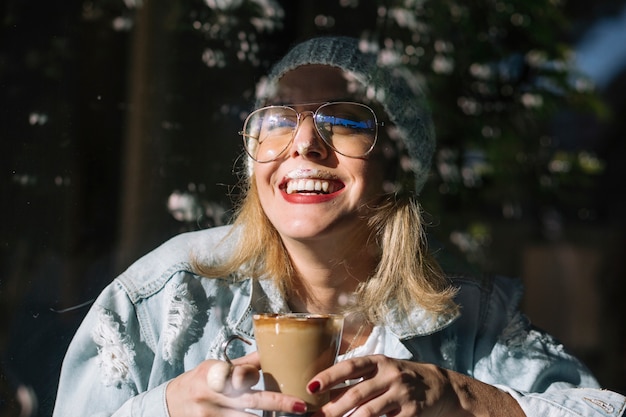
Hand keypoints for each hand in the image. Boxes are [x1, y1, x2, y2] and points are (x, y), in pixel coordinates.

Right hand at [166, 352, 307, 416]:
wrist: (168, 405)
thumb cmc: (199, 382)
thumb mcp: (216, 368)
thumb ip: (243, 364)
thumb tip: (272, 350)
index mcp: (214, 373)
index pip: (240, 375)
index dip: (256, 378)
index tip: (280, 381)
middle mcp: (211, 395)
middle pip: (250, 401)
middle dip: (278, 403)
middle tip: (301, 405)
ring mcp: (209, 416)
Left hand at [307, 354, 524, 416]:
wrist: (441, 386)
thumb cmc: (400, 378)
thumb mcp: (382, 370)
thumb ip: (359, 378)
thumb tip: (324, 389)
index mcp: (379, 361)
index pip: (350, 366)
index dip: (330, 375)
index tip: (310, 386)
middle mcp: (390, 374)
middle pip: (357, 393)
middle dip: (332, 408)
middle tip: (315, 416)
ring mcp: (402, 394)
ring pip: (370, 411)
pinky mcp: (412, 412)